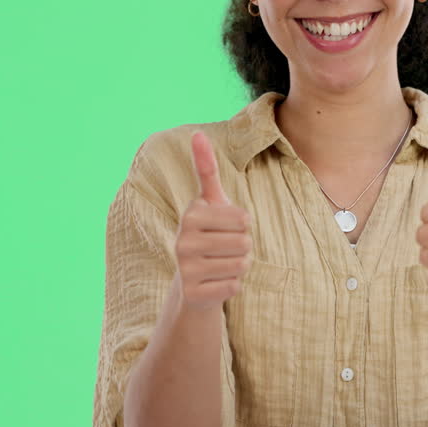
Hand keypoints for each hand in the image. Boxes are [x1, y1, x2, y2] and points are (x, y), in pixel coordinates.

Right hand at [174, 131, 252, 310]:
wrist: (192, 280)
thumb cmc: (209, 233)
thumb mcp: (209, 201)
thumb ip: (206, 168)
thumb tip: (197, 133)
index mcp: (190, 215)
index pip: (244, 219)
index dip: (243, 225)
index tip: (225, 228)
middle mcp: (183, 241)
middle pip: (245, 242)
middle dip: (243, 247)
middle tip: (224, 249)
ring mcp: (185, 269)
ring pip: (241, 264)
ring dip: (239, 266)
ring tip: (221, 264)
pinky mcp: (192, 293)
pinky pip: (234, 286)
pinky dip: (232, 286)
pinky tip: (216, 282)